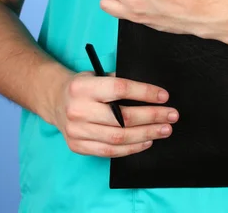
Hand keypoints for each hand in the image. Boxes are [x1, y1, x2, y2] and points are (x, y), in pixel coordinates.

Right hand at [53, 71, 178, 157]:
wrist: (55, 100)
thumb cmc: (85, 86)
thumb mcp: (97, 75)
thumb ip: (119, 82)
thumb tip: (153, 94)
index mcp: (83, 87)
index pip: (120, 89)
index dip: (145, 93)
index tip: (164, 96)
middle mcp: (77, 110)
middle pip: (122, 118)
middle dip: (152, 117)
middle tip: (171, 115)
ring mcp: (76, 131)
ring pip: (118, 138)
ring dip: (146, 134)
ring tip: (164, 130)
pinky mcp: (77, 146)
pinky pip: (109, 151)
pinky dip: (132, 148)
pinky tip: (147, 141)